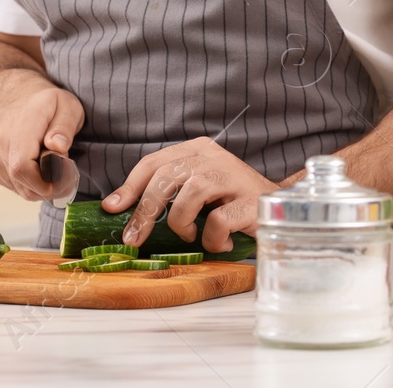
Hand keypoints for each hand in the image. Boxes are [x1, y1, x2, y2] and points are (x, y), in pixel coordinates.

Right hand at [0, 85, 83, 201]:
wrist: (17, 100)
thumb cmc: (47, 104)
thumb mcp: (67, 106)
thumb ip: (64, 126)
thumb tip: (57, 147)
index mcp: (19, 126)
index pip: (22, 166)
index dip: (46, 181)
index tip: (68, 175)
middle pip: (22, 182)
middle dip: (51, 187)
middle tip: (69, 176)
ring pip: (20, 188)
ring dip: (43, 187)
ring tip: (58, 170)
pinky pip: (15, 186)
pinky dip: (32, 185)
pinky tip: (43, 170)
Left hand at [102, 137, 276, 252]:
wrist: (281, 208)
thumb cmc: (230, 203)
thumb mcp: (196, 190)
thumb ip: (167, 191)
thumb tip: (119, 208)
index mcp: (198, 150)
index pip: (154, 162)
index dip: (129, 186)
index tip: (112, 208)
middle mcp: (215, 157)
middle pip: (167, 177)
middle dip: (145, 211)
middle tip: (134, 239)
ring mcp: (235, 177)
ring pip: (191, 193)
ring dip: (181, 222)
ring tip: (189, 236)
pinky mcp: (251, 201)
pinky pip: (218, 221)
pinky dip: (211, 238)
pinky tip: (219, 243)